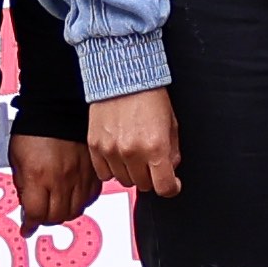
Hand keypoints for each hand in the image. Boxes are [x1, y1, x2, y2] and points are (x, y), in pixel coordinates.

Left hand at [7, 123, 101, 233]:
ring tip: (57, 206)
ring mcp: (80, 175)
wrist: (58, 107)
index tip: (27, 228)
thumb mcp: (16, 159)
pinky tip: (74, 195)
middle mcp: (62, 179)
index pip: (36, 214)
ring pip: (76, 210)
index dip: (30, 225)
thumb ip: (22, 184)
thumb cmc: (35, 128)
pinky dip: (83, 200)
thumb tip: (26, 202)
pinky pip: (92, 196)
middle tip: (41, 216)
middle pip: (57, 217)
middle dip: (46, 220)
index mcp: (39, 177)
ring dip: (65, 213)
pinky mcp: (94, 170)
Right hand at [87, 84, 189, 201]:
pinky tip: (118, 155)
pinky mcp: (95, 147)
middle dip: (151, 177)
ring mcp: (111, 151)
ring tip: (134, 154)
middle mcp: (132, 152)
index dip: (171, 188)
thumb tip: (170, 170)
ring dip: (131, 173)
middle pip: (144, 186)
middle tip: (152, 162)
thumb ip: (172, 151)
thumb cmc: (149, 97)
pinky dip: (112, 169)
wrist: (122, 78)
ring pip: (124, 181)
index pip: (164, 187)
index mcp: (155, 147)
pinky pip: (104, 174)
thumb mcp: (171, 124)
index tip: (171, 184)